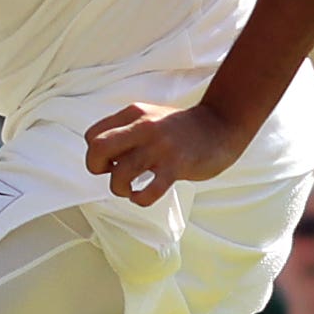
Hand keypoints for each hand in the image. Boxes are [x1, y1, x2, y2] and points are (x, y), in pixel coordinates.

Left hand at [84, 101, 244, 205]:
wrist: (220, 125)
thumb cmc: (180, 129)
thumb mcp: (149, 118)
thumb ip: (126, 131)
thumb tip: (102, 157)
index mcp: (133, 114)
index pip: (92, 135)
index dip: (94, 153)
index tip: (110, 161)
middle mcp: (143, 127)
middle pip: (98, 149)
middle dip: (96, 168)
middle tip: (110, 174)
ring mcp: (160, 147)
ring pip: (120, 173)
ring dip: (119, 188)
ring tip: (130, 189)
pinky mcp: (176, 166)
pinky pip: (149, 191)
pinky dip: (140, 199)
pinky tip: (143, 196)